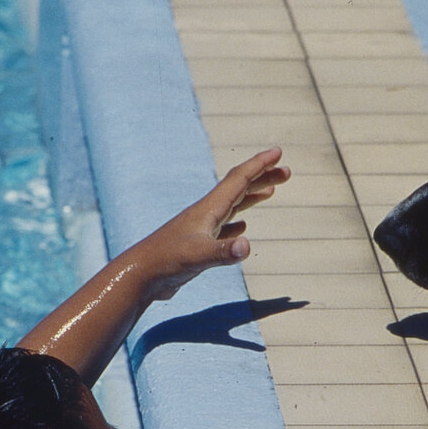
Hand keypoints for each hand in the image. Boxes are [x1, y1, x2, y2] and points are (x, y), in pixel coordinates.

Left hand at [18, 148, 287, 384]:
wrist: (140, 276)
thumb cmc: (166, 262)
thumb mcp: (198, 256)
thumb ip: (223, 252)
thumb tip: (246, 247)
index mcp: (209, 209)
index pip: (239, 180)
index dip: (260, 165)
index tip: (279, 153)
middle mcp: (206, 214)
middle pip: (239, 188)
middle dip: (262, 177)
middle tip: (287, 172)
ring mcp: (201, 229)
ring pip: (232, 206)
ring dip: (252, 196)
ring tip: (271, 190)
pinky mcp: (197, 245)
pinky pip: (223, 228)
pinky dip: (236, 223)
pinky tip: (241, 228)